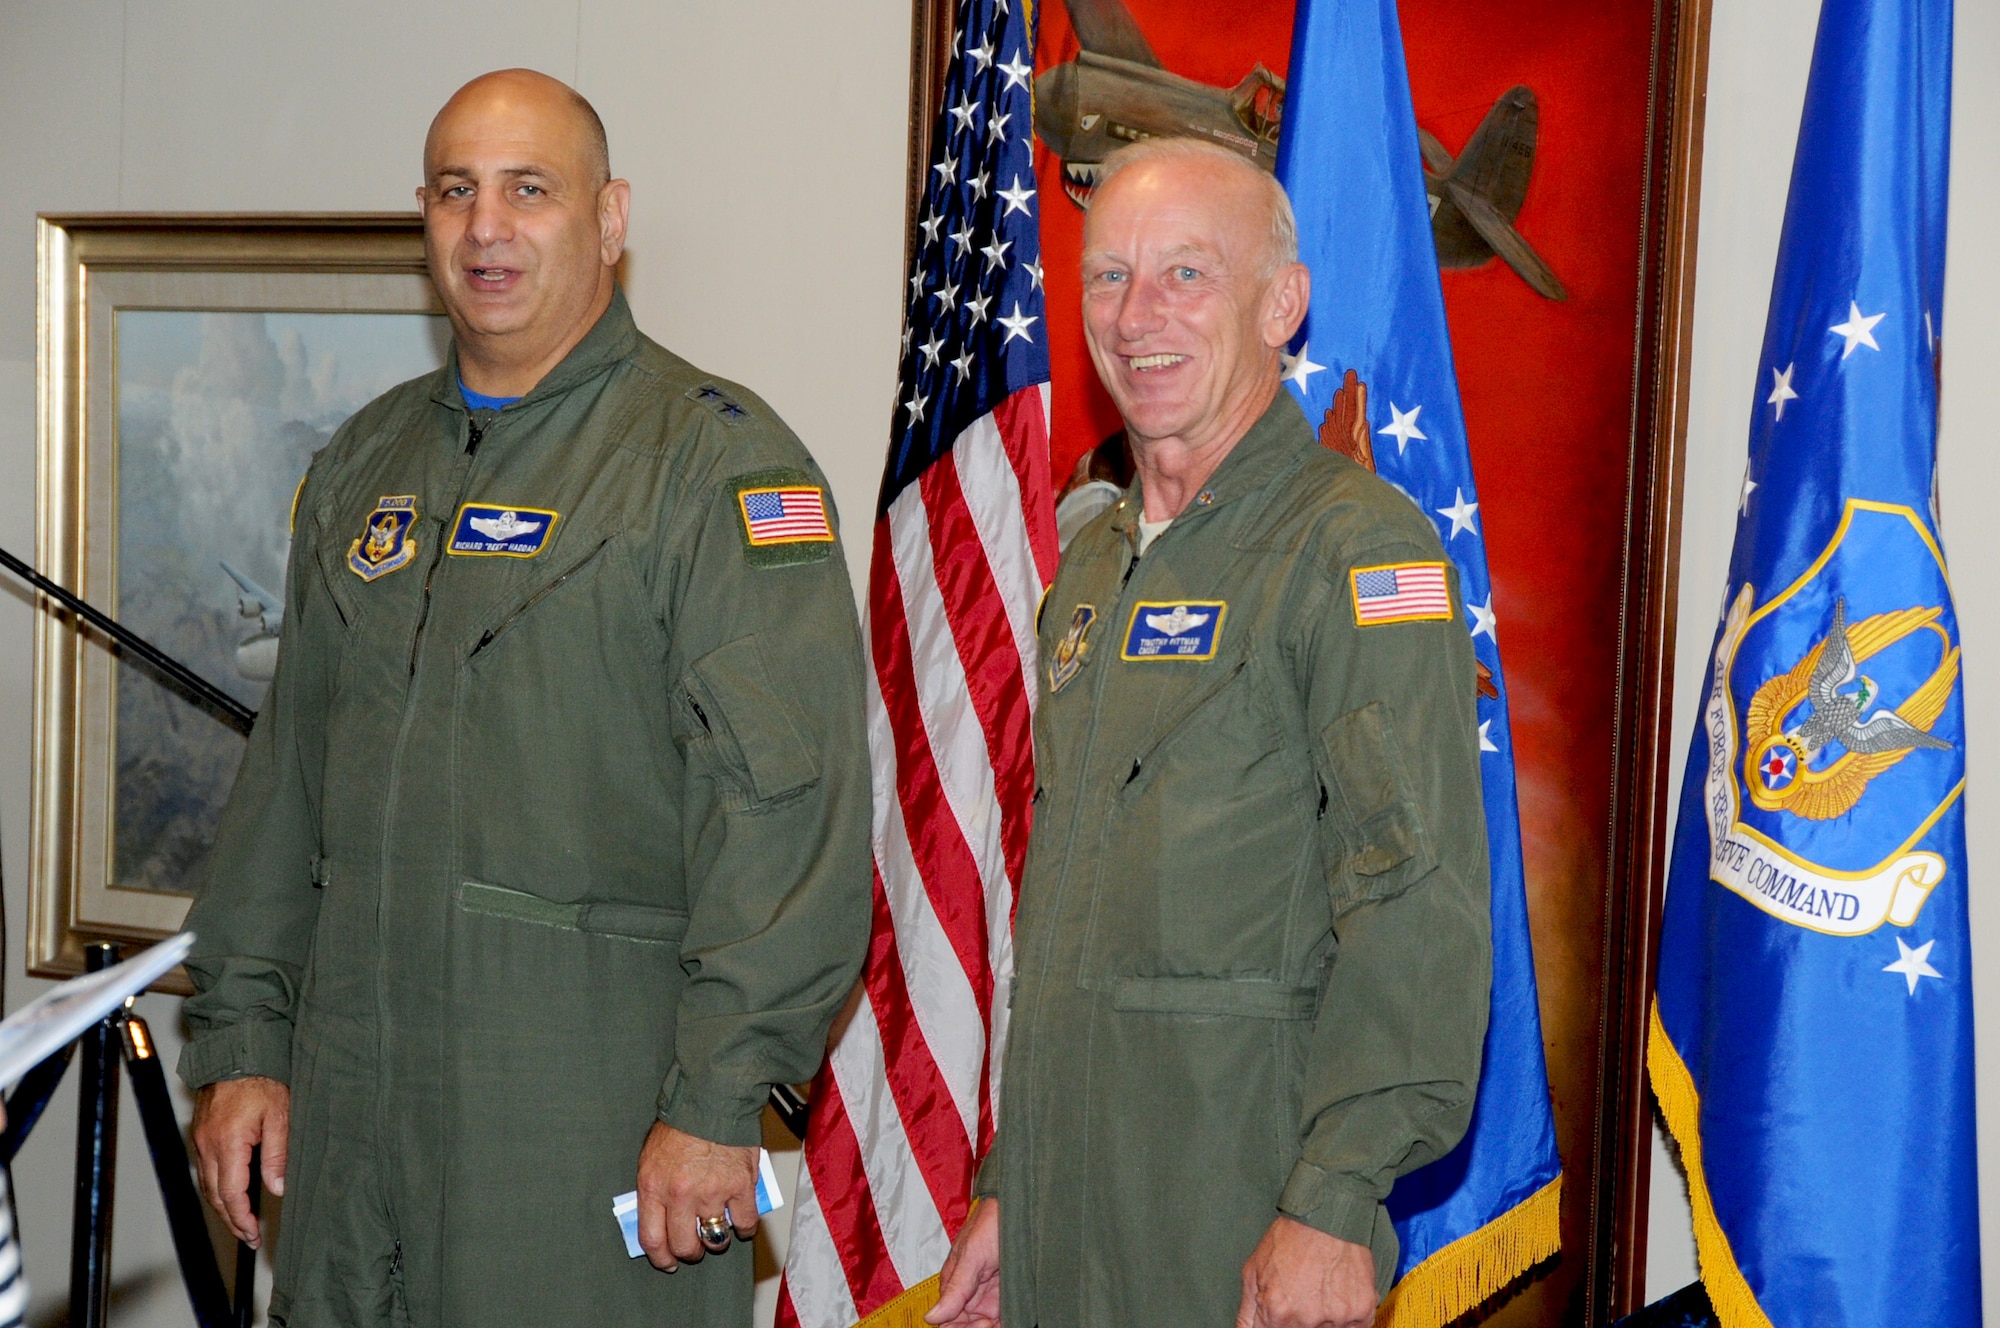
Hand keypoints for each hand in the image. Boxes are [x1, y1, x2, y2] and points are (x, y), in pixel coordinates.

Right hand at [191, 1076, 289, 1247]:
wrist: (238, 1051)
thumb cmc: (263, 1078)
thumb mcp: (281, 1115)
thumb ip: (278, 1153)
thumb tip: (277, 1188)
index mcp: (228, 1142)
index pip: (231, 1194)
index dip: (241, 1218)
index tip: (252, 1234)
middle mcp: (207, 1144)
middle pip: (215, 1195)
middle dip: (231, 1219)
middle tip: (248, 1236)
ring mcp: (200, 1139)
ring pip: (207, 1184)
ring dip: (223, 1205)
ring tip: (241, 1221)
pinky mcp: (200, 1133)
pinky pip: (205, 1169)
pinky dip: (217, 1186)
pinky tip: (230, 1192)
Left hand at [634, 1122, 757, 1270]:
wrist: (712, 1099)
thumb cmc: (681, 1124)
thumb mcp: (651, 1157)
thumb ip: (654, 1190)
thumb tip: (658, 1218)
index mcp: (654, 1187)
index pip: (653, 1239)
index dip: (661, 1258)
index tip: (668, 1262)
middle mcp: (681, 1194)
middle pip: (685, 1245)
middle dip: (690, 1251)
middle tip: (694, 1247)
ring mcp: (713, 1192)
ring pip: (715, 1238)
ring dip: (716, 1239)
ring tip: (717, 1230)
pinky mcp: (741, 1186)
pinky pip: (745, 1223)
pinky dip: (744, 1227)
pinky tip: (741, 1222)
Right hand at [926, 1198, 999, 1326]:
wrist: (1020, 1207)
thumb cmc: (992, 1222)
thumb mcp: (972, 1256)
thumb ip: (955, 1288)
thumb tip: (931, 1317)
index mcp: (954, 1282)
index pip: (946, 1317)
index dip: (957, 1327)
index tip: (979, 1323)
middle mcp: (969, 1291)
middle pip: (964, 1323)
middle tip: (989, 1323)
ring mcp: (989, 1294)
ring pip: (984, 1324)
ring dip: (991, 1327)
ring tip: (999, 1321)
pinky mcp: (1008, 1294)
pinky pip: (1003, 1318)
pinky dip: (1005, 1323)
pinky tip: (1010, 1320)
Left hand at [1236, 1216, 1376, 1327]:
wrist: (1327, 1216)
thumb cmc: (1289, 1238)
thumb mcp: (1253, 1271)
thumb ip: (1247, 1313)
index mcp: (1277, 1313)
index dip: (1275, 1323)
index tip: (1282, 1312)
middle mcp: (1306, 1320)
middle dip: (1298, 1319)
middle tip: (1302, 1293)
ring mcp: (1337, 1318)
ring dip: (1324, 1318)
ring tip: (1321, 1289)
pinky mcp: (1362, 1312)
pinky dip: (1348, 1316)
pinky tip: (1339, 1294)